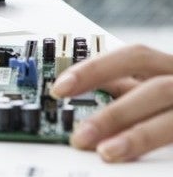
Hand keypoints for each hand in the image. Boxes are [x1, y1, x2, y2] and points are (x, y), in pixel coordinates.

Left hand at [51, 44, 172, 161]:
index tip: (60, 88)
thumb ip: (129, 88)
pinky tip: (142, 166)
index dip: (95, 69)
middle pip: (156, 89)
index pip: (134, 56)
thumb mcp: (158, 88)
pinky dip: (165, 154)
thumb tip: (82, 91)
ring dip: (139, 136)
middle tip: (80, 136)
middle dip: (114, 113)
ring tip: (107, 152)